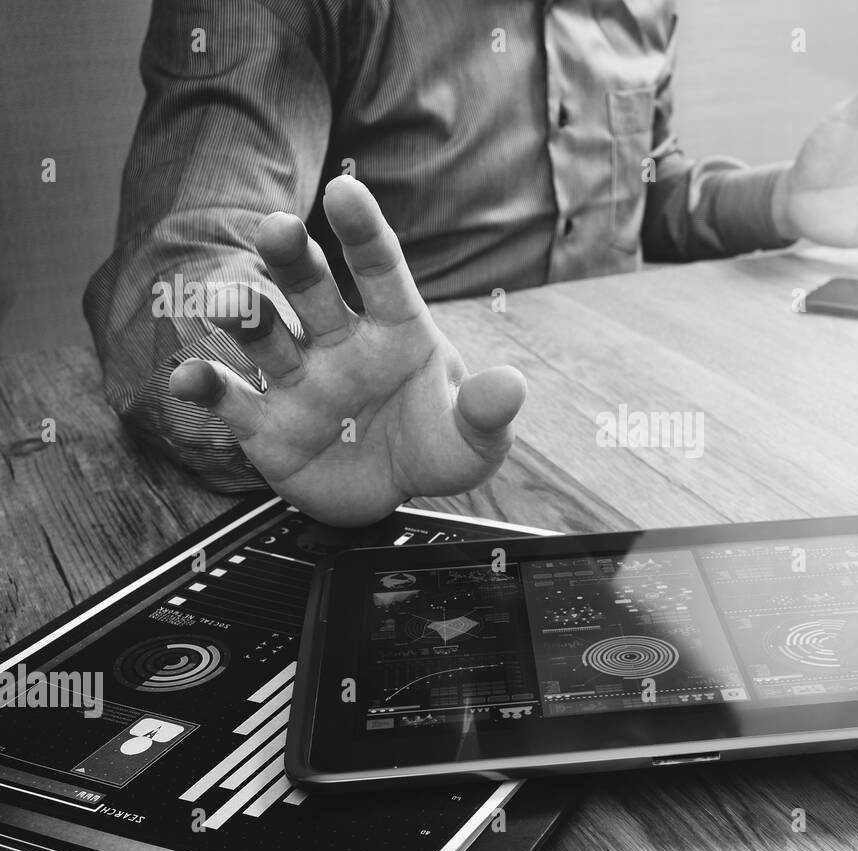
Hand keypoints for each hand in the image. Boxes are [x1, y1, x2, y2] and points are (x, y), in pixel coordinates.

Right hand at [169, 175, 525, 526]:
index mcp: (396, 330)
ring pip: (266, 337)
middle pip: (310, 291)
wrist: (393, 495)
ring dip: (245, 317)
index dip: (362, 231)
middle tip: (277, 229)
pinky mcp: (265, 424)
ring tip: (231, 304)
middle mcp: (339, 343)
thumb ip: (486, 411)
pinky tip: (189, 378)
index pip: (379, 271)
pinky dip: (206, 387)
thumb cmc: (435, 446)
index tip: (344, 191)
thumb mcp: (474, 438)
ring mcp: (299, 380)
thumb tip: (510, 386)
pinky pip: (232, 400)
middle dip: (292, 259)